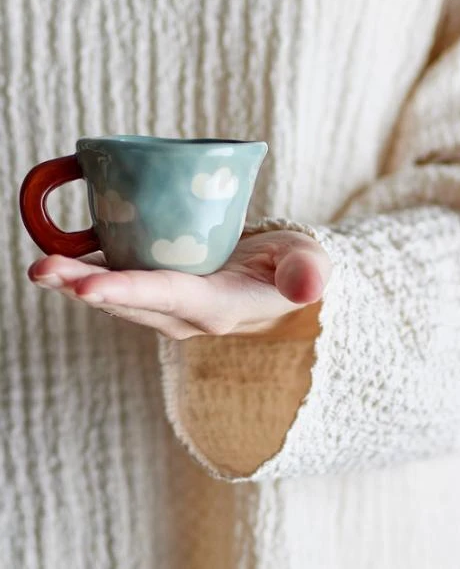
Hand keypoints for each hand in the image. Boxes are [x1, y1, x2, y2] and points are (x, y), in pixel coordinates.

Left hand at [28, 230, 331, 340]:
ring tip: (40, 265)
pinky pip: (119, 282)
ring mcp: (168, 308)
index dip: (128, 291)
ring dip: (75, 282)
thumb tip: (309, 285)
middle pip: (129, 301)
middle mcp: (185, 316)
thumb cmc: (294, 266)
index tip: (88, 287)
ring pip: (117, 296)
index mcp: (219, 307)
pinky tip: (59, 252)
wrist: (279, 283)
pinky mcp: (158, 293)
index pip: (169, 297)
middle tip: (42, 269)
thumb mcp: (310, 263)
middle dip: (83, 286)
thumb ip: (307, 272)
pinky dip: (87, 269)